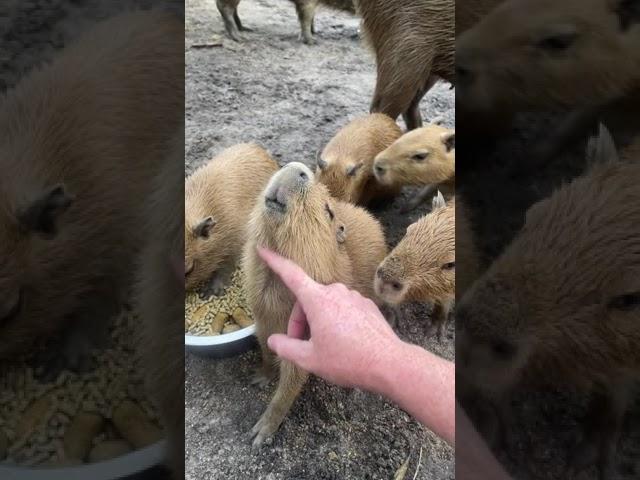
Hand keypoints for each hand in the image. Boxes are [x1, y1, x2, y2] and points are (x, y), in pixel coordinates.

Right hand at [257, 247, 401, 389]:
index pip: (291, 274)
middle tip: (300, 345)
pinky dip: (336, 321)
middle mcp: (336, 292)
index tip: (264, 249)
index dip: (275, 261)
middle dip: (300, 321)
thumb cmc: (348, 360)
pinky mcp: (367, 305)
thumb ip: (287, 348)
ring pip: (326, 304)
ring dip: (318, 321)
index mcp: (318, 300)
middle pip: (308, 299)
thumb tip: (274, 341)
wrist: (388, 363)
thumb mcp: (310, 359)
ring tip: (324, 347)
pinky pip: (343, 308)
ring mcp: (354, 297)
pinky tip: (342, 342)